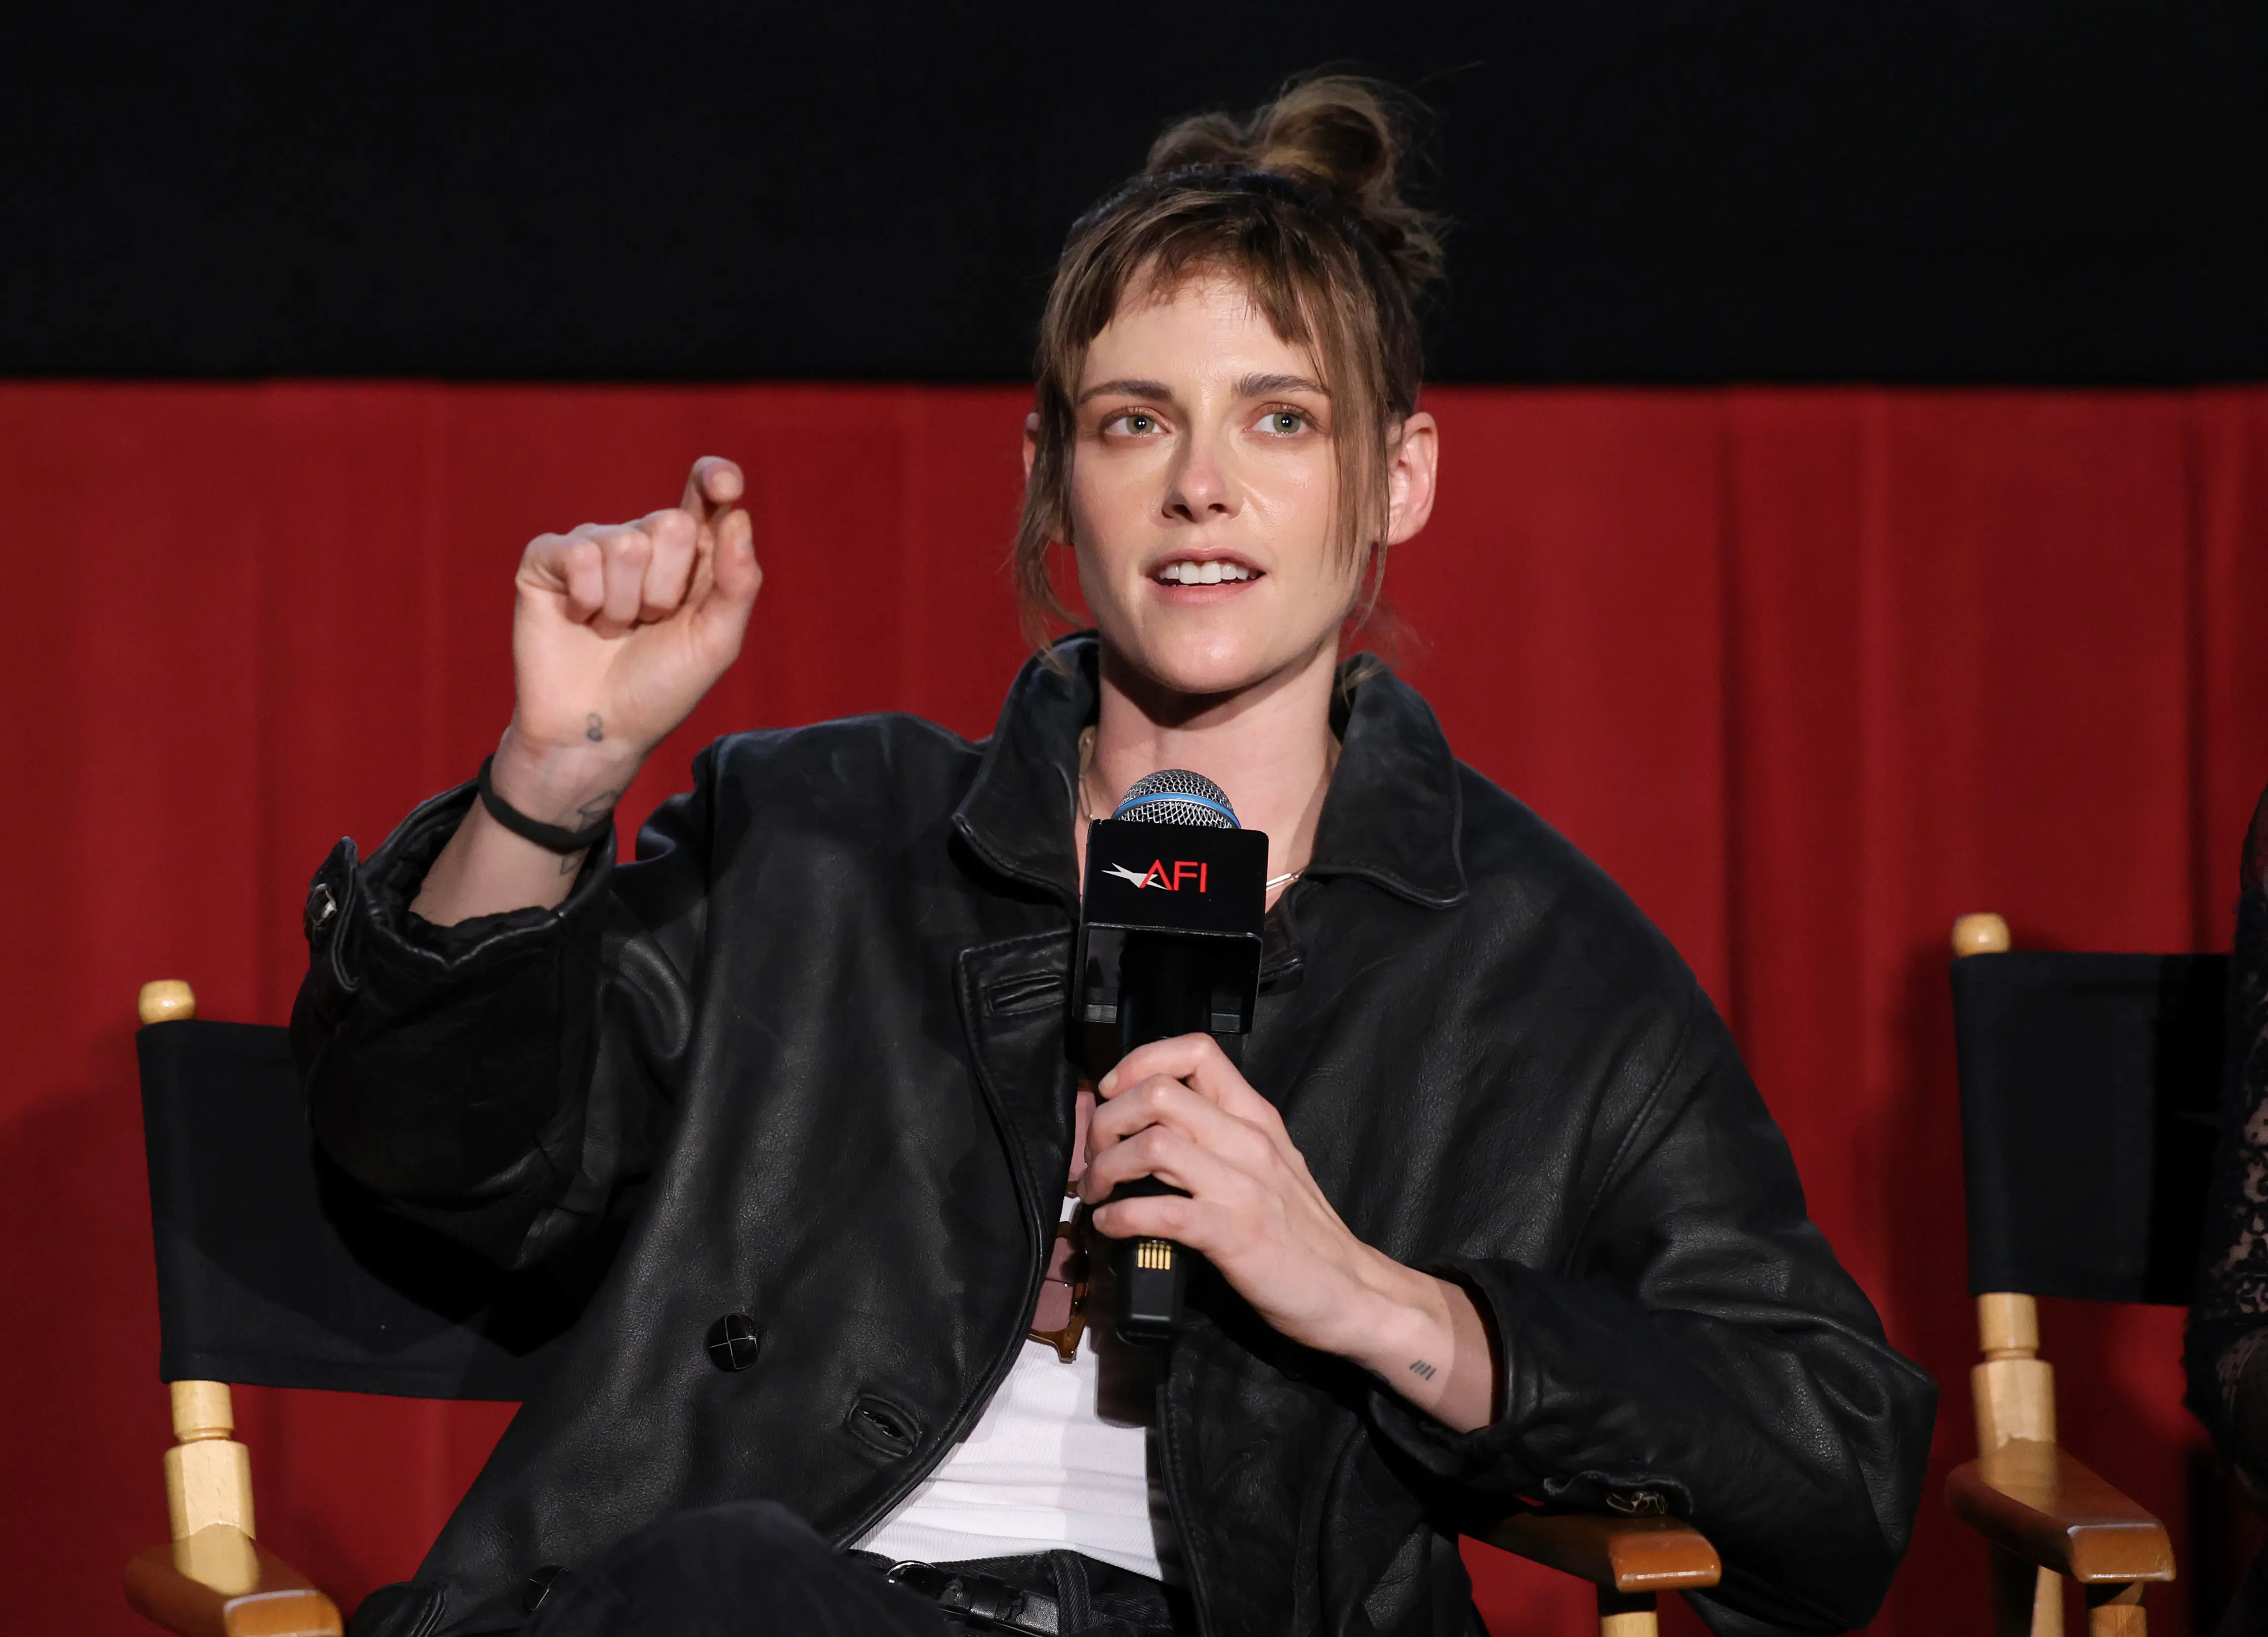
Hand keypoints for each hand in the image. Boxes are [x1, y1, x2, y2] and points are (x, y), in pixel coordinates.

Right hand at [500, 456, 761, 803]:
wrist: (597, 729)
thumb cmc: (659, 687)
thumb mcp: (715, 642)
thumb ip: (738, 583)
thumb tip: (739, 516)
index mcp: (689, 555)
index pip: (706, 494)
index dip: (715, 478)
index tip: (725, 486)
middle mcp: (641, 539)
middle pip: (672, 524)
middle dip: (667, 587)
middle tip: (650, 623)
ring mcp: (592, 545)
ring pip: (626, 543)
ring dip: (626, 604)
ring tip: (614, 629)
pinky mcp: (546, 559)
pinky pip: (579, 555)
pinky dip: (588, 601)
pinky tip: (580, 621)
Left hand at [1080, 1034, 1495, 1430]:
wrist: (1351, 1291)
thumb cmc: (1302, 1232)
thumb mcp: (1268, 1164)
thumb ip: (1219, 1136)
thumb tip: (1150, 1123)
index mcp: (1255, 1117)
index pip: (1196, 1051)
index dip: (1141, 1061)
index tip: (1114, 1093)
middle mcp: (1249, 1141)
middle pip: (1157, 1093)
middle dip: (1106, 1120)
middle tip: (1095, 1155)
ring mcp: (1244, 1186)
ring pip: (1153, 1144)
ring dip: (1106, 1167)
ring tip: (1096, 1192)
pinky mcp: (1235, 1235)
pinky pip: (1161, 1210)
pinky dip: (1121, 1216)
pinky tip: (1111, 1226)